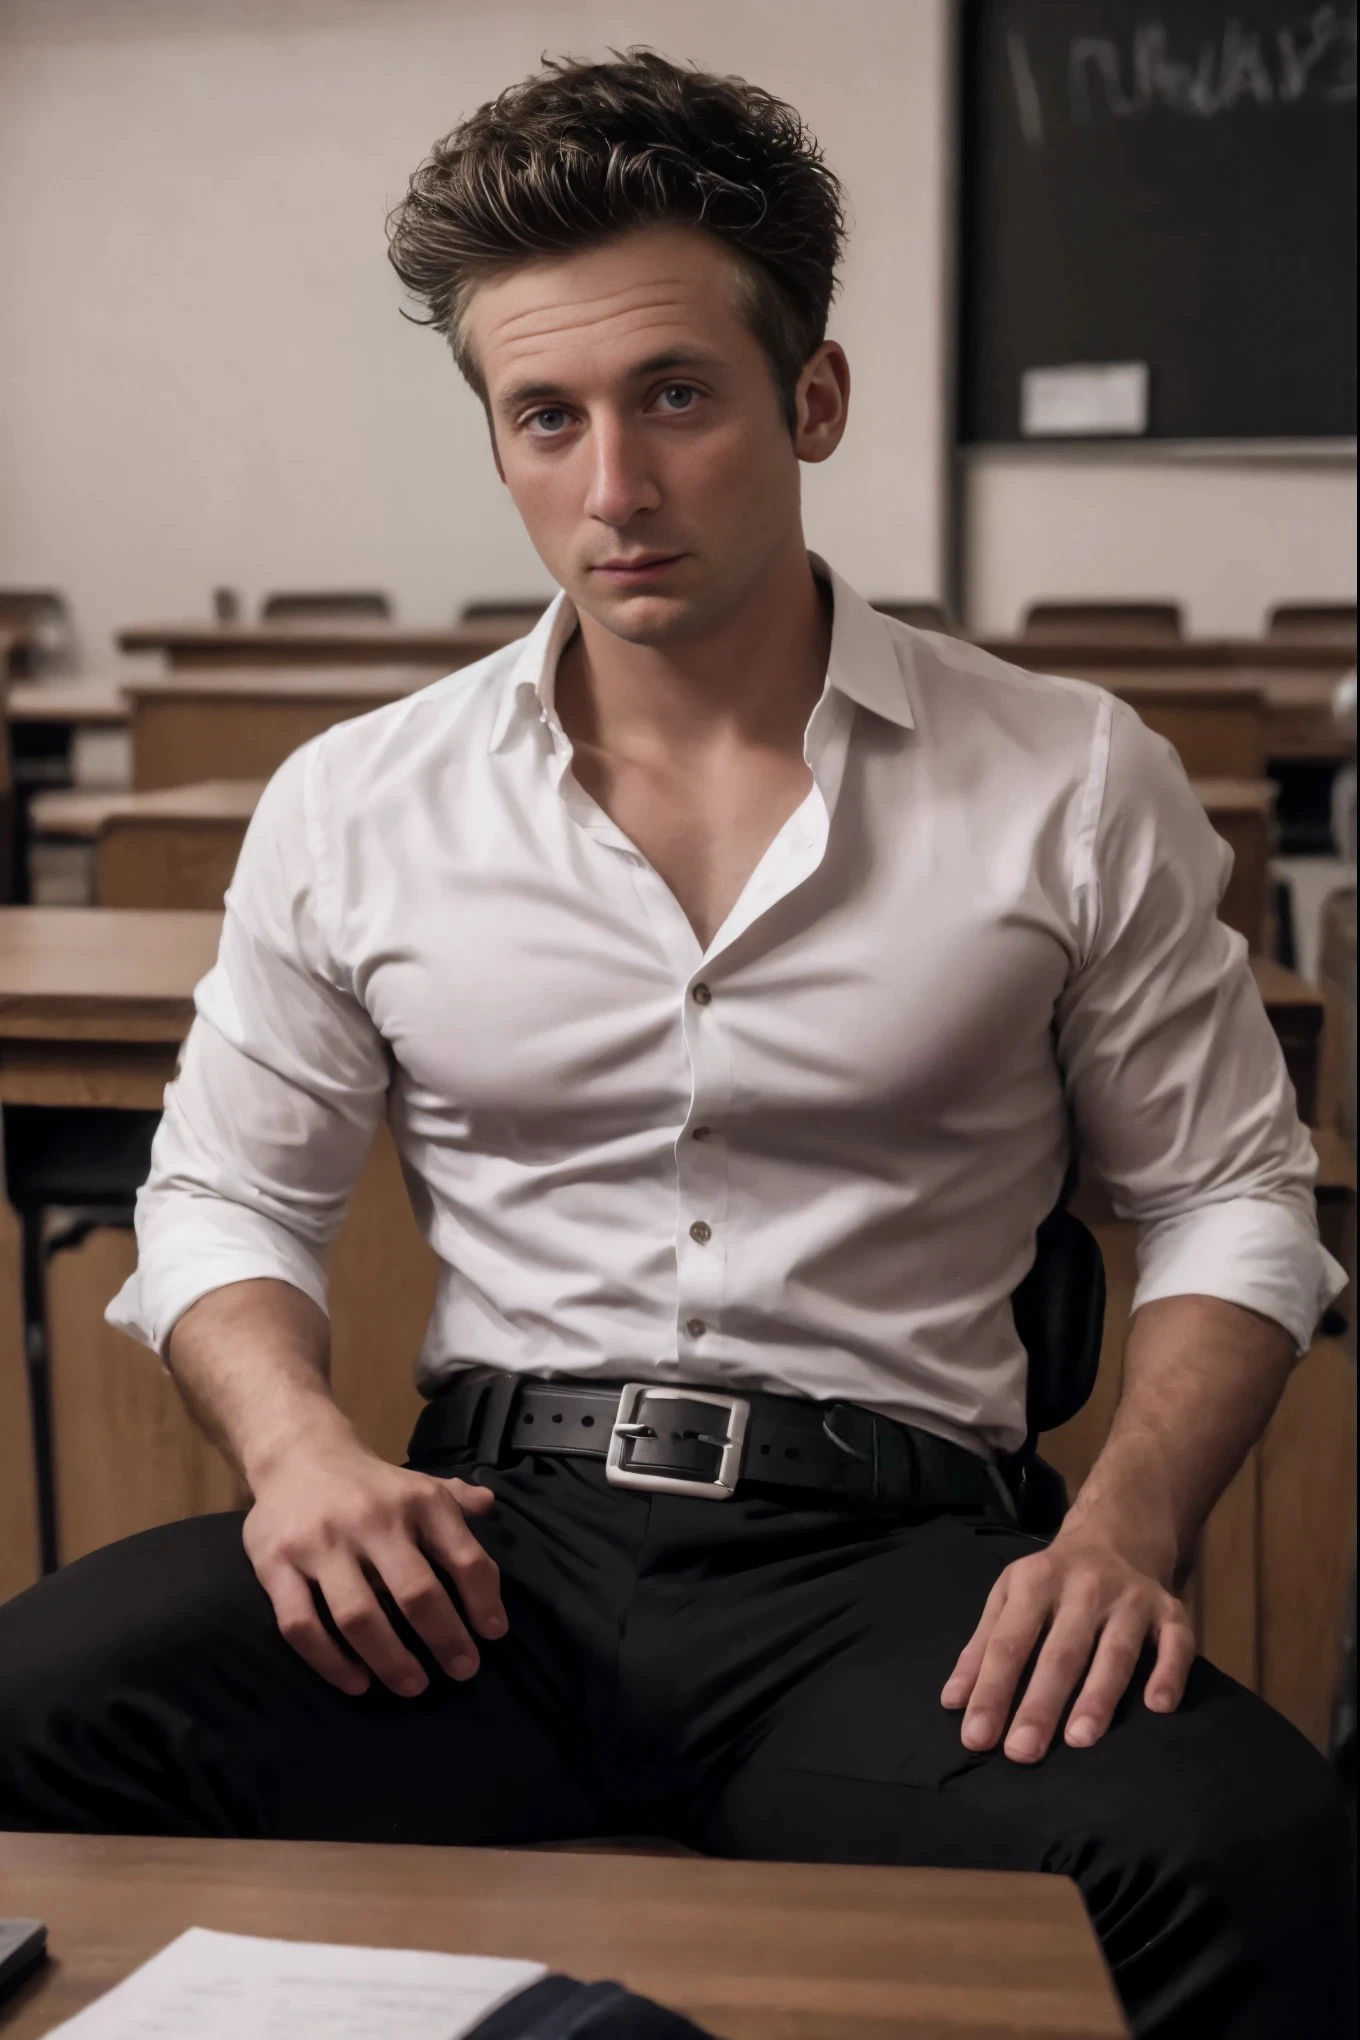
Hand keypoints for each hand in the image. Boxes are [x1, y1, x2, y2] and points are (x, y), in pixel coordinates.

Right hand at [243, 1438, 505, 1699]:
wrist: (296, 1453)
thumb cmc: (370, 1484)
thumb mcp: (417, 1483)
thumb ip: (455, 1497)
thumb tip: (491, 1505)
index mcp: (417, 1500)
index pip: (464, 1558)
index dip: (483, 1602)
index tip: (493, 1635)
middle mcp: (372, 1519)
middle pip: (416, 1594)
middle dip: (445, 1640)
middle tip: (462, 1671)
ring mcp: (320, 1543)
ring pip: (358, 1617)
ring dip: (390, 1660)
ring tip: (413, 1686)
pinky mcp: (275, 1565)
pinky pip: (301, 1625)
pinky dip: (330, 1662)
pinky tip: (356, 1682)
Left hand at [939, 1530, 1194, 1762]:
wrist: (1114, 1536)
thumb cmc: (1050, 1582)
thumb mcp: (1008, 1598)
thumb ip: (981, 1648)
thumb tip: (953, 1702)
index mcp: (1035, 1582)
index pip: (1008, 1644)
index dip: (991, 1690)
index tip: (976, 1737)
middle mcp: (1084, 1587)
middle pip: (1061, 1653)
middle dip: (1040, 1704)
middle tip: (1022, 1752)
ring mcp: (1130, 1599)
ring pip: (1115, 1652)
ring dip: (1098, 1696)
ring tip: (1080, 1740)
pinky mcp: (1169, 1611)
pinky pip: (1175, 1644)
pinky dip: (1169, 1673)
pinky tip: (1158, 1706)